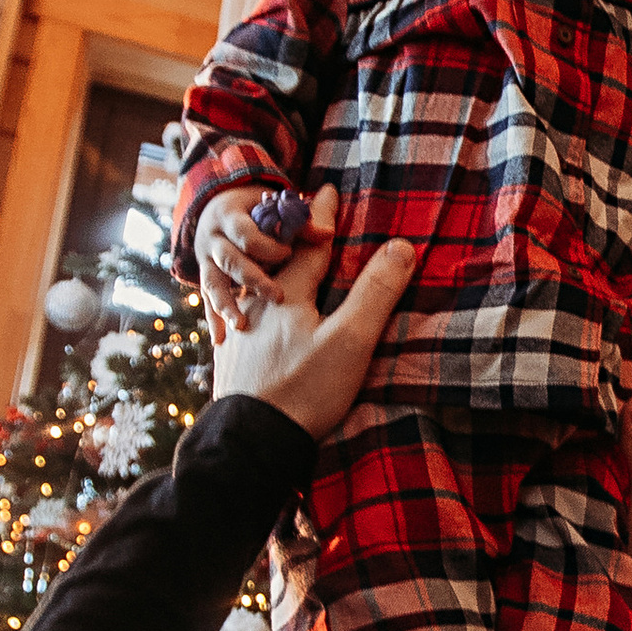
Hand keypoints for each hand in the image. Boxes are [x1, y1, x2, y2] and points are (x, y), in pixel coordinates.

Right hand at [195, 184, 302, 335]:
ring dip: (227, 305)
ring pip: (213, 283)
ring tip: (241, 325)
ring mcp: (206, 261)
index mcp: (229, 216)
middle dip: (253, 279)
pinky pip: (207, 300)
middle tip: (278, 297)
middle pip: (229, 260)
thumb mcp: (275, 206)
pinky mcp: (207, 279)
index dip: (268, 246)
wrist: (221, 211)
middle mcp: (213, 239)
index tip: (288, 255)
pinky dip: (214, 320)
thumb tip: (326, 234)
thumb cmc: (259, 209)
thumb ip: (300, 221)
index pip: (246, 234)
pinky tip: (221, 341)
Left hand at [210, 194, 413, 439]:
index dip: (323, 217)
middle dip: (289, 235)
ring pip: (253, 287)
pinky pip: (238, 317)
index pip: (310, 245)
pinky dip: (249, 302)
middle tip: (295, 213)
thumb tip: (402, 246)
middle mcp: (256, 305)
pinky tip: (246, 313)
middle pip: (274, 260)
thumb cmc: (305, 390)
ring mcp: (238, 333)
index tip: (328, 189)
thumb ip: (376, 292)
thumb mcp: (351, 340)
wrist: (252, 441)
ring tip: (275, 258)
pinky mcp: (229, 361)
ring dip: (267, 267)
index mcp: (286, 294)